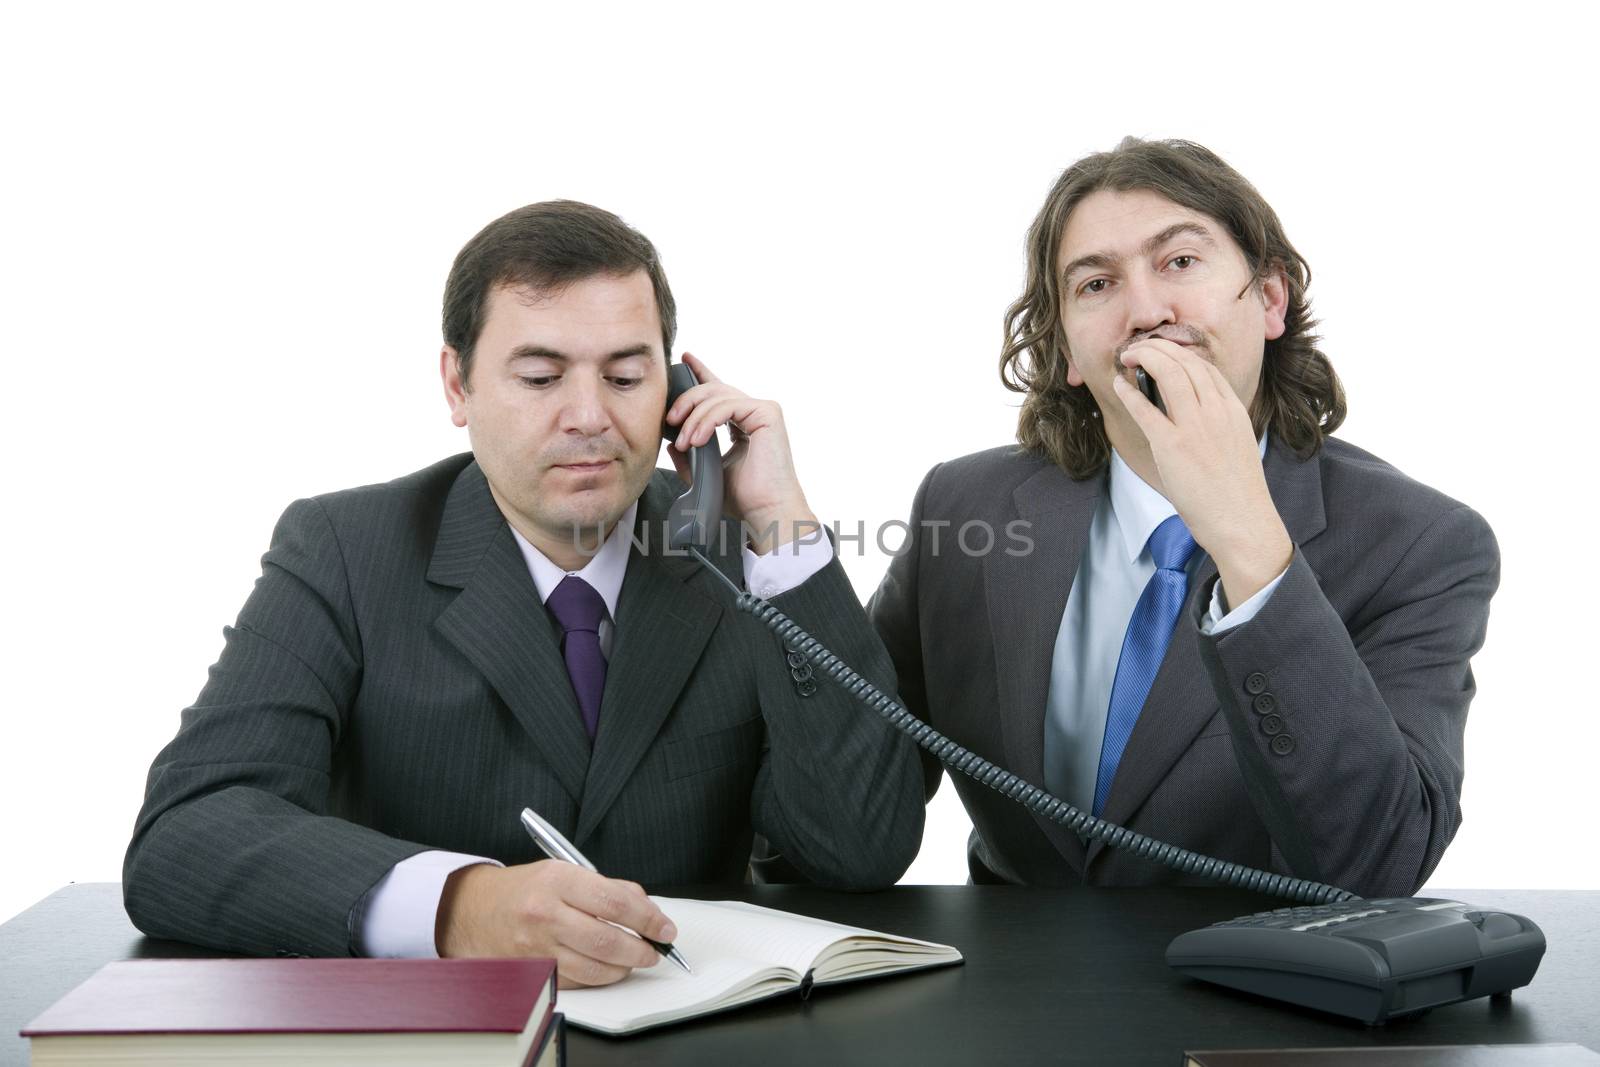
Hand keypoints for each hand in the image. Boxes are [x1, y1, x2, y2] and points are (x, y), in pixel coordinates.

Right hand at [435, 861, 675, 989]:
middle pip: (608, 939)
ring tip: (635, 959)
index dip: (649, 918)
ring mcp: (537, 947)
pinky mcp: (533, 971)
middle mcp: (545, 914)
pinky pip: (578, 981)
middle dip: (642, 948)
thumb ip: (608, 887)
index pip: (616, 902)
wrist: (471, 911)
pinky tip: (608, 968)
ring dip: (624, 967)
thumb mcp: (563, 872)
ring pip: (595, 967)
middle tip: (656, 949)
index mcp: (557, 880)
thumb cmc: (524, 889)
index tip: (665, 928)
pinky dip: (600, 977)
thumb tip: (647, 909)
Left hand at [663, 352, 818, 552]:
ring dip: (693, 418)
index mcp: (743, 421)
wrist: (766, 511)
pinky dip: (707, 421)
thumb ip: (690, 455)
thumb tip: (669, 442)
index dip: (700, 372)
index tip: (684, 361)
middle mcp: (755, 412)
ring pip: (717, 396)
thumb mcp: (707, 472)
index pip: (719, 391)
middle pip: (713, 389)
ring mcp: (763, 410)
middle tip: (670, 420)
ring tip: (683, 442)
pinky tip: (697, 439)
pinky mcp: (768, 413)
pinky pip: (727, 406)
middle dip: (686, 400)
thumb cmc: (744, 498)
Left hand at [1111, 338, 1291, 606]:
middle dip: (1158, 347)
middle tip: (1139, 347)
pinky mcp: (1172, 447)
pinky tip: (1119, 385)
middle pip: (1185, 362)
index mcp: (1233, 411)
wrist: (1243, 521)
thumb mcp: (1239, 445)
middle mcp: (1216, 412)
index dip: (1180, 353)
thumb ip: (1220, 424)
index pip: (1206, 368)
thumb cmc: (1238, 492)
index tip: (1164, 352)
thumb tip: (1199, 415)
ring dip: (1144, 357)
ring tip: (1128, 355)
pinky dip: (1129, 392)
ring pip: (1168, 373)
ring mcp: (1194, 427)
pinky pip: (1145, 409)